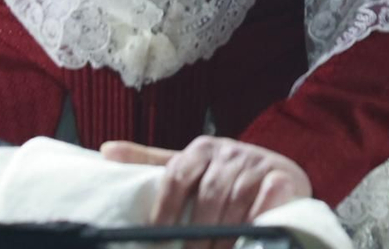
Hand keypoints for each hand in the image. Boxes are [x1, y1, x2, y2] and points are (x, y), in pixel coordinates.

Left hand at [102, 136, 309, 247]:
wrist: (282, 172)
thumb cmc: (228, 175)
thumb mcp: (192, 165)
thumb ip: (152, 161)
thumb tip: (106, 151)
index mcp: (202, 149)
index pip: (176, 177)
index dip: (166, 211)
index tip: (157, 240)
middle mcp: (229, 152)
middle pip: (207, 195)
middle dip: (196, 233)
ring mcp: (257, 164)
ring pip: (234, 203)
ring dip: (222, 237)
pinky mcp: (283, 178)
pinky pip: (266, 203)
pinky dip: (255, 222)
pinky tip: (245, 240)